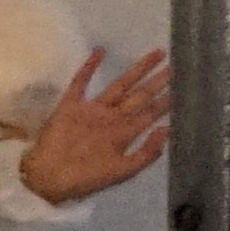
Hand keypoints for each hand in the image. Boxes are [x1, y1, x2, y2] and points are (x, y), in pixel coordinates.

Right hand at [19, 48, 171, 205]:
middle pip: (139, 96)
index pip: (149, 114)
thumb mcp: (122, 172)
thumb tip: (166, 128)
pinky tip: (100, 51)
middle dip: (157, 81)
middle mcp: (111, 119)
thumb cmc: (84, 178)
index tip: (182, 86)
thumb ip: (146, 153)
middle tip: (175, 65)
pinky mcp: (70, 106)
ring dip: (137, 70)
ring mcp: (91, 111)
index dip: (165, 101)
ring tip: (156, 54)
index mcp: (122, 134)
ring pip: (119, 85)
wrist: (48, 178)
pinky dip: (89, 67)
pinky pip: (80, 83)